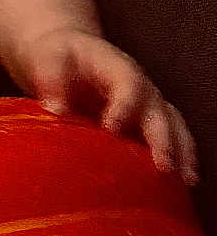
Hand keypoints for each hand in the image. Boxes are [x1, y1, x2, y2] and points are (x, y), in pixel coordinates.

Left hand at [24, 28, 198, 184]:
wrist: (71, 53)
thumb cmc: (61, 54)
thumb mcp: (50, 56)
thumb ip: (52, 78)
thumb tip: (56, 109)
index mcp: (118, 67)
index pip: (129, 85)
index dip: (124, 107)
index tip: (112, 128)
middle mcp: (141, 87)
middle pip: (158, 111)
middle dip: (163, 138)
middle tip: (163, 164)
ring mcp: (148, 104)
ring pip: (173, 127)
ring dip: (181, 152)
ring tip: (184, 179)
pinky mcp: (146, 122)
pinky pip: (171, 139)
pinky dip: (180, 158)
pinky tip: (182, 182)